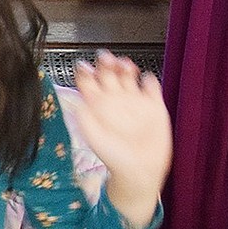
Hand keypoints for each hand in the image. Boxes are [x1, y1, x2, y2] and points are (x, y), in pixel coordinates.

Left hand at [73, 50, 171, 228]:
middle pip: (108, 73)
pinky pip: (152, 87)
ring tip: (124, 64)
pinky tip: (145, 78)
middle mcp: (115, 100)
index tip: (83, 66)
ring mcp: (135, 102)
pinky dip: (149, 80)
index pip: (88, 82)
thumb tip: (73, 101)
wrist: (139, 171)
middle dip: (105, 63)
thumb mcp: (92, 137)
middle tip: (105, 58)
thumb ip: (83, 118)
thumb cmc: (113, 157)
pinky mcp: (154, 106)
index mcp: (97, 106)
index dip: (85, 72)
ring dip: (125, 66)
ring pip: (129, 75)